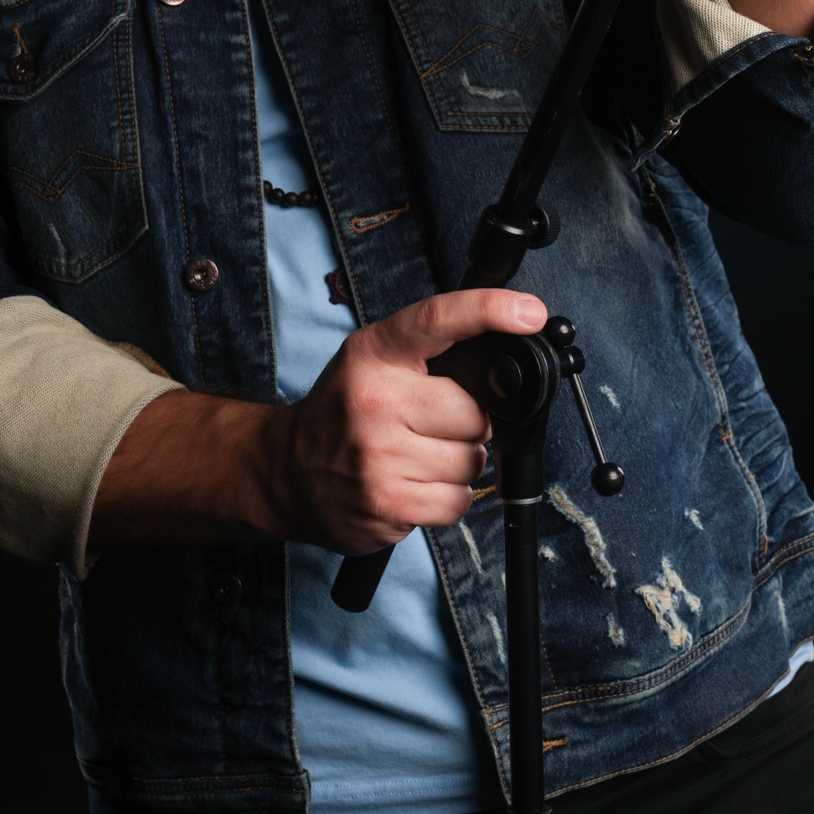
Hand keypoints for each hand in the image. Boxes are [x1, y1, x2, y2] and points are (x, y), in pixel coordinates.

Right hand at [269, 288, 547, 552]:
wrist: (285, 472)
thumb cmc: (342, 413)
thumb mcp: (371, 362)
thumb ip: (427, 355)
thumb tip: (501, 363)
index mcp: (374, 354)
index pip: (438, 319)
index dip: (489, 309)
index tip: (529, 311)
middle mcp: (375, 400)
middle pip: (474, 411)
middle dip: (468, 423)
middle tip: (433, 425)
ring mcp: (380, 456)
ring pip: (472, 460)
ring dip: (458, 463)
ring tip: (418, 456)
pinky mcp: (388, 505)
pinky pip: (458, 501)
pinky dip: (447, 497)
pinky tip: (415, 484)